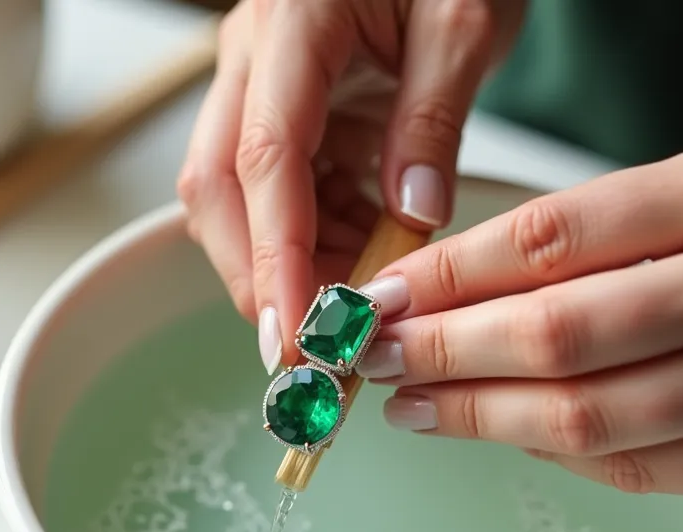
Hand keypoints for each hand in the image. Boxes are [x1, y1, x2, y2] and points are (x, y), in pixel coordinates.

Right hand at [177, 0, 525, 373]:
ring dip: (290, 262)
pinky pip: (275, 190)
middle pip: (217, 190)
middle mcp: (251, 57)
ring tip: (362, 296)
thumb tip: (412, 217)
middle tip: (314, 349)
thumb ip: (433, 120)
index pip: (264, 157)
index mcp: (292, 25)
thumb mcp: (464, 24)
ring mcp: (255, 83)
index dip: (274, 254)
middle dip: (258, 278)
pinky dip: (313, 236)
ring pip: (236, 199)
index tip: (298, 331)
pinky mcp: (275, 107)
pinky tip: (365, 251)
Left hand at [354, 136, 682, 495]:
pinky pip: (641, 469)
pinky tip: (507, 433)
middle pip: (559, 335)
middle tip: (373, 356)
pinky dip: (557, 455)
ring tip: (416, 405)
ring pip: (590, 418)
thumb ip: (602, 230)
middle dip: (441, 353)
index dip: (448, 274)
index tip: (386, 294)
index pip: (554, 238)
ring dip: (480, 417)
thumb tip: (465, 287)